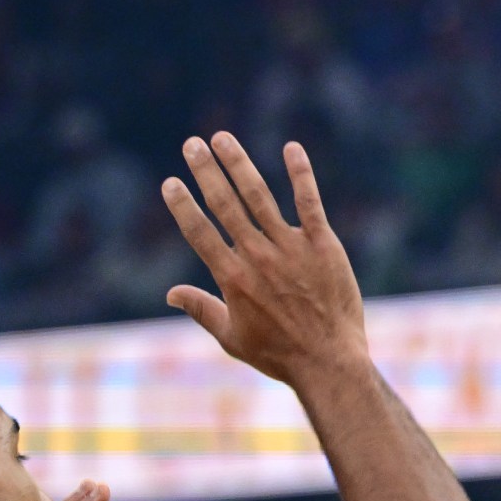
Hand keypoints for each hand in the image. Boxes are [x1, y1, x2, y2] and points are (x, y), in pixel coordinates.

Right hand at [161, 134, 367, 385]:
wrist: (329, 362)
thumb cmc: (279, 355)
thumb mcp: (232, 338)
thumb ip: (201, 309)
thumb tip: (170, 294)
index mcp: (232, 278)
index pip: (199, 232)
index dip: (182, 205)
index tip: (171, 182)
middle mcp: (257, 257)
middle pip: (224, 204)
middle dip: (205, 171)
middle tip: (192, 143)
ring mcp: (291, 248)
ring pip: (259, 196)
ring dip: (238, 164)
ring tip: (222, 138)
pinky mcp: (322, 245)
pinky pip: (309, 202)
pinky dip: (300, 174)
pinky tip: (291, 148)